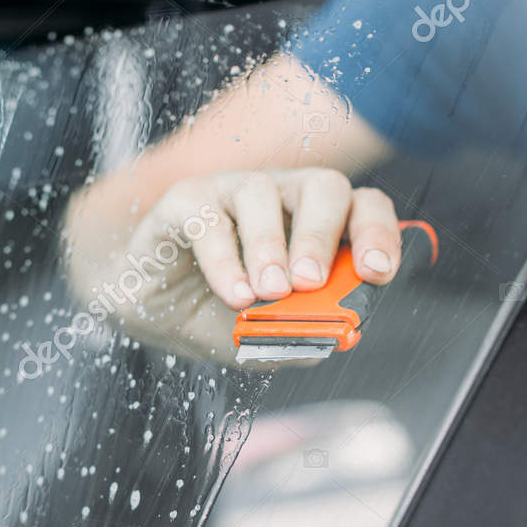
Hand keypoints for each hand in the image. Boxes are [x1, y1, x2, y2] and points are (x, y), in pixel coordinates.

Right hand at [65, 167, 401, 362]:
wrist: (149, 312)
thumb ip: (298, 337)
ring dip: (269, 247)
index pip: (363, 208)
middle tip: (310, 282)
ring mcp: (234, 191)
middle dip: (321, 236)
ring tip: (267, 293)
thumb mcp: (264, 337)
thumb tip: (332, 339)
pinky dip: (224, 259)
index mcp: (314, 224)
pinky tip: (233, 294)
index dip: (378, 235)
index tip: (375, 273)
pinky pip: (209, 217)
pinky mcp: (187, 199)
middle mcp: (282, 197)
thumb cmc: (215, 313)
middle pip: (323, 187)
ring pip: (263, 194)